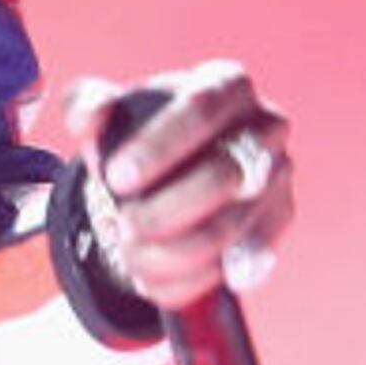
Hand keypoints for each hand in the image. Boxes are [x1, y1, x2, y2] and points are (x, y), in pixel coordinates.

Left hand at [62, 60, 294, 312]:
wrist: (177, 164)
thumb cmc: (144, 128)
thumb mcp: (107, 109)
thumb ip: (87, 105)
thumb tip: (91, 119)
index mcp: (228, 85)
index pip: (202, 109)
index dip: (159, 147)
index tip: (115, 177)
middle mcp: (265, 127)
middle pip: (224, 176)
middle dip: (163, 210)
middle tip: (123, 223)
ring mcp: (278, 176)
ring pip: (230, 228)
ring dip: (171, 251)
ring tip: (130, 252)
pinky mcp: (278, 220)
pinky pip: (242, 261)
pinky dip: (193, 278)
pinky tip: (157, 277)